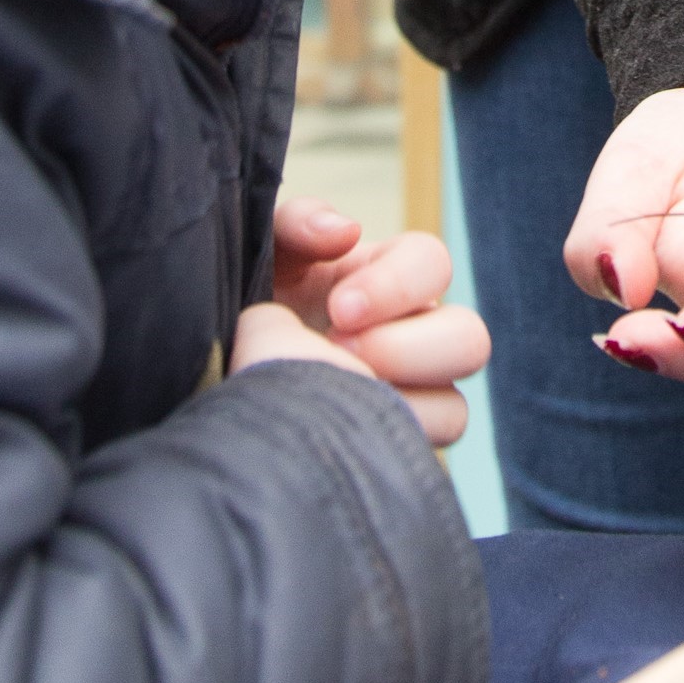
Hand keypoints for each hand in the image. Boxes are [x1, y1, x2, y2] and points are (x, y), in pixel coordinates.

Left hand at [232, 197, 488, 446]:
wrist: (215, 377)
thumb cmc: (246, 304)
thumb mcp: (262, 252)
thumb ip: (299, 223)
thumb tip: (346, 231)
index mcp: (386, 278)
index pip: (433, 263)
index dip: (396, 285)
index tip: (339, 309)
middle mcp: (411, 337)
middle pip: (469, 339)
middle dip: (409, 348)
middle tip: (339, 353)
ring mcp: (407, 400)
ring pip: (454, 409)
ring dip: (400, 405)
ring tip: (334, 400)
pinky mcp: (388, 449)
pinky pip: (418, 458)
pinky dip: (381, 450)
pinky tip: (331, 437)